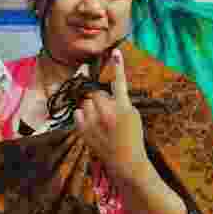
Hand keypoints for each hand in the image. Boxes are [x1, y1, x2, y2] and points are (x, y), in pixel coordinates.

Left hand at [75, 50, 146, 175]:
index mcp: (123, 109)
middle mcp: (107, 114)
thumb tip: (107, 93)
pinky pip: (78, 113)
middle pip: (96, 93)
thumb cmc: (132, 137)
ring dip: (91, 107)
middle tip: (108, 110)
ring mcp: (93, 122)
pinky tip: (93, 125)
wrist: (126, 161)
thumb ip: (121, 102)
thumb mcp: (134, 117)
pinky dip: (83, 116)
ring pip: (86, 103)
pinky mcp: (83, 130)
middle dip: (100, 98)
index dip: (118, 67)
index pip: (120, 84)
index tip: (116, 52)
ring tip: (101, 121)